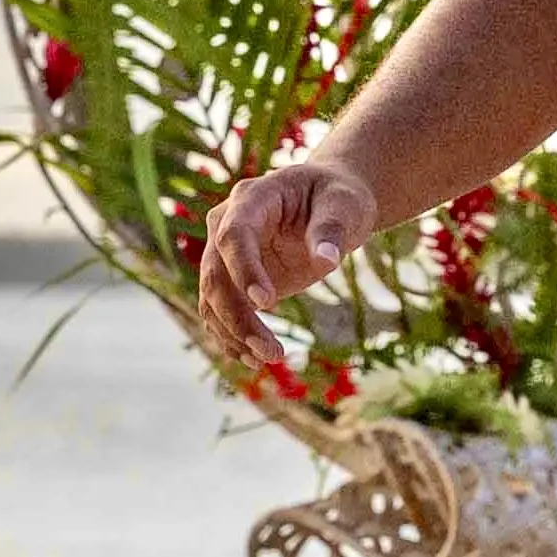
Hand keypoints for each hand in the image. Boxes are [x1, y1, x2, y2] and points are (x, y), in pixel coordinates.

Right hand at [198, 153, 380, 371]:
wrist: (331, 203)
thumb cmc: (338, 197)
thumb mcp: (344, 205)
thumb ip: (332, 231)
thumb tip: (326, 262)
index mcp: (252, 198)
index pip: (234, 235)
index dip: (244, 269)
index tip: (267, 303)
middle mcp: (227, 224)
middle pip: (216, 274)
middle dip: (238, 316)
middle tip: (270, 351)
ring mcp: (226, 253)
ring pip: (212, 298)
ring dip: (233, 333)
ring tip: (266, 359)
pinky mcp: (234, 278)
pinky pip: (220, 310)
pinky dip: (232, 336)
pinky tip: (253, 359)